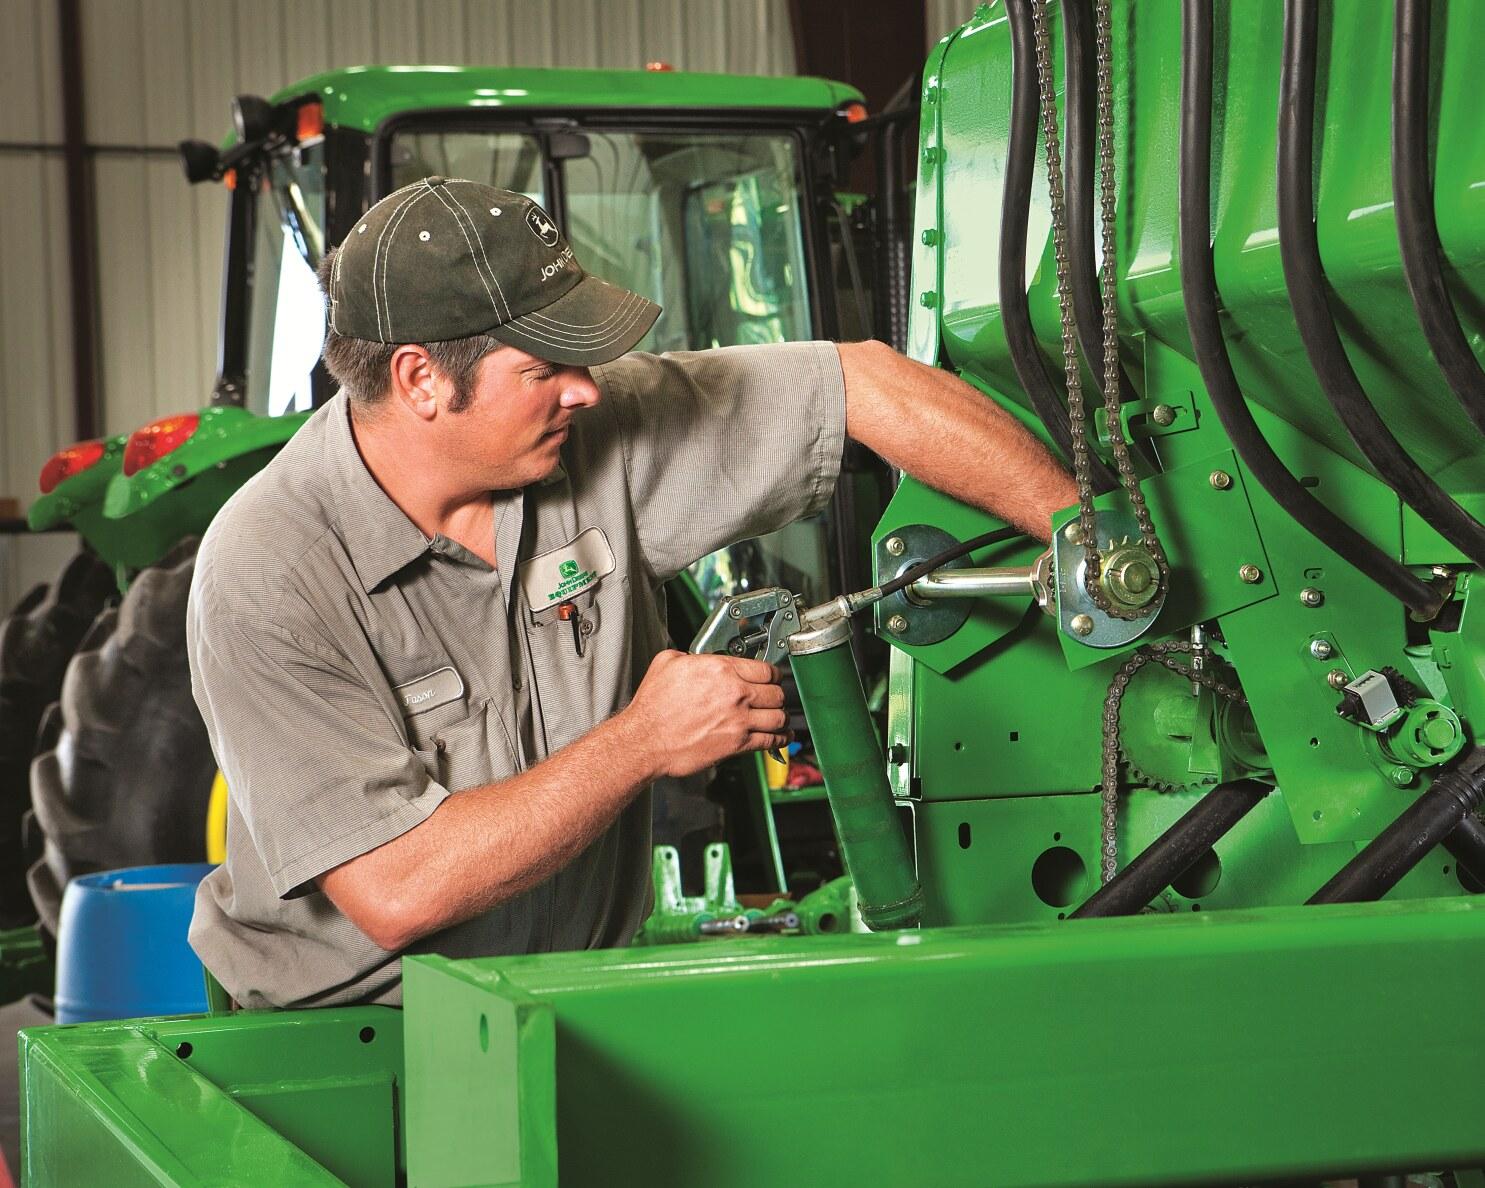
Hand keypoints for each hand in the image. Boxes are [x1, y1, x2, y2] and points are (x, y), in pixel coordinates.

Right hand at [625, 650, 788, 778]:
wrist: (645, 740)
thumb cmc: (652, 706)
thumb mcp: (667, 663)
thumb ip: (690, 656)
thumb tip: (699, 658)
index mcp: (721, 669)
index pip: (765, 668)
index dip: (771, 673)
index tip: (771, 677)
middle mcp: (735, 693)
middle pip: (776, 692)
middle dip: (777, 694)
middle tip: (774, 697)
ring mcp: (739, 720)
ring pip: (779, 716)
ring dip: (781, 716)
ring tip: (779, 716)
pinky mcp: (737, 744)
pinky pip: (771, 740)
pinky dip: (781, 739)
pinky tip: (783, 736)